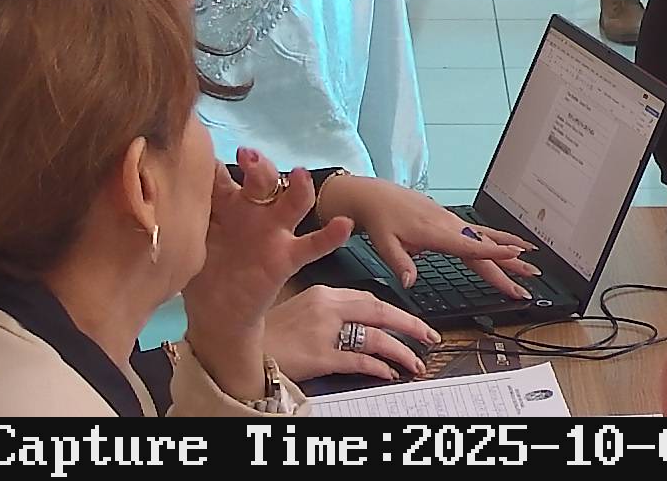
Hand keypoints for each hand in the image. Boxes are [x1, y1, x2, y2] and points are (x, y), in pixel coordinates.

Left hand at [180, 149, 355, 396]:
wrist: (216, 316)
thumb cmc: (199, 272)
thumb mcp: (181, 244)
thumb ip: (173, 220)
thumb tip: (142, 194)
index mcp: (222, 205)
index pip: (218, 175)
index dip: (213, 160)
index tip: (203, 143)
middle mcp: (251, 212)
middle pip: (260, 181)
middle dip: (259, 166)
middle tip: (249, 155)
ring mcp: (272, 234)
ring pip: (290, 204)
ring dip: (298, 188)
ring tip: (300, 175)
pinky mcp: (285, 258)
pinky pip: (311, 246)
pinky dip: (329, 235)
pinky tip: (342, 225)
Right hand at [261, 286, 437, 382]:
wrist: (237, 350)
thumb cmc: (268, 334)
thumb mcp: (301, 310)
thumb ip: (331, 311)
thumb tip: (363, 324)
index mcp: (323, 293)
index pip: (370, 299)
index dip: (395, 312)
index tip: (411, 321)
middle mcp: (327, 308)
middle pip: (381, 312)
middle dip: (411, 325)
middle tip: (430, 336)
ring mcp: (324, 332)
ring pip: (376, 338)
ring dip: (401, 351)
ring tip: (415, 362)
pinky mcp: (319, 356)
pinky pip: (359, 360)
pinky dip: (379, 367)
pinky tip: (389, 372)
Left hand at [318, 175, 539, 299]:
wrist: (377, 196)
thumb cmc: (380, 219)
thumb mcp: (382, 243)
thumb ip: (399, 263)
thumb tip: (410, 282)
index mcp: (437, 233)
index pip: (471, 246)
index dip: (495, 252)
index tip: (517, 255)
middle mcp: (451, 227)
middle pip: (486, 247)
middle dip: (510, 263)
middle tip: (530, 276)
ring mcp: (455, 224)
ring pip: (488, 240)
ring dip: (510, 253)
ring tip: (532, 263)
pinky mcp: (453, 223)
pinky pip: (482, 233)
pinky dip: (500, 240)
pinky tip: (512, 245)